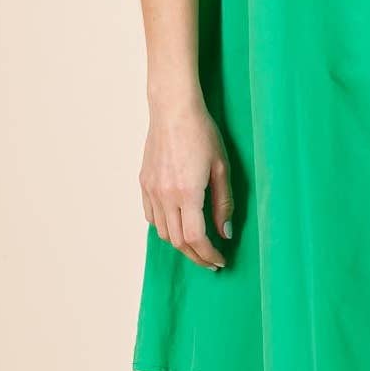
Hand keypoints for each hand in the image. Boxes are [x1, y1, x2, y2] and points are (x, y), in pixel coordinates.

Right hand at [139, 100, 234, 270]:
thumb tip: (225, 232)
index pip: (196, 239)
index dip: (209, 255)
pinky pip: (151, 216)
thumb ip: (224, 203)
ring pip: (163, 232)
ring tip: (197, 245)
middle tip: (211, 260)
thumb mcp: (221, 167)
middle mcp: (165, 196)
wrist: (173, 109)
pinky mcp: (144, 182)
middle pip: (178, 241)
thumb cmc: (201, 132)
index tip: (220, 261)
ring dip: (180, 244)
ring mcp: (152, 190)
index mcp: (187, 193)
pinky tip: (177, 225)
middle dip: (196, 255)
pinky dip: (164, 227)